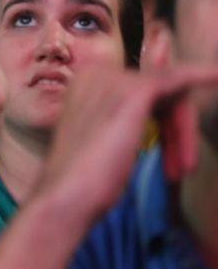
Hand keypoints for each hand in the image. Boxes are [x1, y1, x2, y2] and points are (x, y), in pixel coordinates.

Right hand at [40, 65, 217, 219]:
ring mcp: (115, 80)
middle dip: (175, 127)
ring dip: (182, 130)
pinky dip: (201, 76)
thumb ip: (125, 119)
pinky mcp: (135, 92)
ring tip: (181, 168)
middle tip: (179, 166)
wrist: (66, 196)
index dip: (161, 120)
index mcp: (84, 82)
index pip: (137, 88)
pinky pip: (178, 79)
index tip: (169, 154)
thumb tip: (143, 109)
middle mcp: (97, 72)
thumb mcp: (105, 141)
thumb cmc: (81, 180)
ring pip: (169, 91)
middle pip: (155, 89)